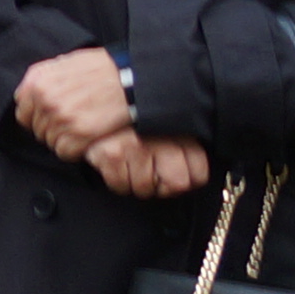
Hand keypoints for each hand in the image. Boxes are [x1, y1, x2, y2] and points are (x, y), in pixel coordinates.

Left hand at [13, 44, 138, 167]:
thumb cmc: (107, 68)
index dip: (37, 118)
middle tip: (73, 125)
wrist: (135, 77)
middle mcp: (44, 97)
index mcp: (38, 79)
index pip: (23, 110)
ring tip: (83, 130)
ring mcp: (60, 115)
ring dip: (65, 140)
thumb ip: (47, 78)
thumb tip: (34, 93)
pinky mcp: (79, 132)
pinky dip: (75, 151)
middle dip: (53, 130)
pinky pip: (64, 152)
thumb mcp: (69, 62)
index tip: (51, 119)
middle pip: (36, 128)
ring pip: (49, 141)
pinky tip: (87, 140)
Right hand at [95, 131, 213, 200]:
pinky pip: (120, 185)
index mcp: (182, 132)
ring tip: (128, 164)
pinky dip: (116, 179)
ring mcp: (138, 146)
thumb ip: (184, 149)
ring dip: (135, 182)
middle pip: (176, 185)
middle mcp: (163, 138)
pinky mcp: (113, 154)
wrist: (96, 105)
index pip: (198, 175)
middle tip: (149, 172)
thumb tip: (191, 178)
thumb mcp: (167, 127)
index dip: (185, 180)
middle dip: (161, 185)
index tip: (171, 173)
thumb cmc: (132, 120)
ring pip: (145, 189)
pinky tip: (114, 163)